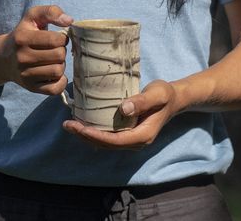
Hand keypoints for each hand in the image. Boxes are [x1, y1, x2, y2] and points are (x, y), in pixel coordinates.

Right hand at [1, 5, 72, 94]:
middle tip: (55, 49)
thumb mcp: (32, 17)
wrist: (3, 57)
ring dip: (60, 65)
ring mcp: (25, 75)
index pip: (56, 40)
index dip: (62, 38)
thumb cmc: (22, 34)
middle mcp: (22, 58)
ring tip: (53, 60)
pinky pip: (55, 88)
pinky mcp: (31, 87)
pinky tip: (54, 73)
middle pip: (59, 56)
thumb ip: (50, 11)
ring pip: (58, 71)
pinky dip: (60, 81)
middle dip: (61, 51)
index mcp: (22, 38)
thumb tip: (69, 21)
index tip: (57, 38)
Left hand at [62, 80, 179, 149]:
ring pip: (106, 143)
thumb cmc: (166, 95)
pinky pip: (108, 137)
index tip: (80, 128)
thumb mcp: (157, 94)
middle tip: (67, 125)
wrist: (174, 99)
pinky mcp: (127, 133)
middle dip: (86, 137)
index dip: (96, 136)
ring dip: (87, 136)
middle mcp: (136, 141)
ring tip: (69, 125)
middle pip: (107, 145)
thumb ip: (142, 101)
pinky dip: (93, 132)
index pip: (116, 141)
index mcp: (143, 135)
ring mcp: (131, 139)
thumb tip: (123, 109)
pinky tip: (81, 123)